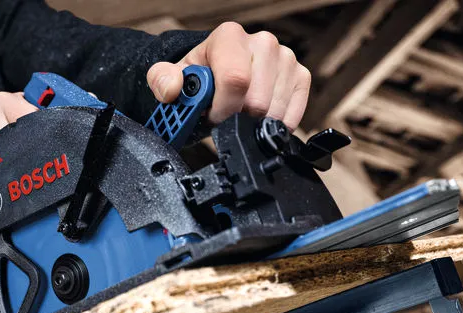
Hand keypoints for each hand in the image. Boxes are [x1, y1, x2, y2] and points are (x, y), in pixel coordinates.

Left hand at [147, 22, 311, 129]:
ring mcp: (285, 59)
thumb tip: (173, 89)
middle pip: (257, 101)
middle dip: (236, 118)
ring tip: (237, 111)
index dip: (222, 108)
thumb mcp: (169, 78)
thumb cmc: (196, 77)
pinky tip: (256, 116)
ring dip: (252, 123)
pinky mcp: (301, 77)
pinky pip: (292, 115)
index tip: (212, 115)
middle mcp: (262, 42)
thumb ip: (162, 81)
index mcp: (229, 37)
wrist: (217, 75)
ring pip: (275, 112)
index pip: (235, 80)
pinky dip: (272, 125)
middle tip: (223, 113)